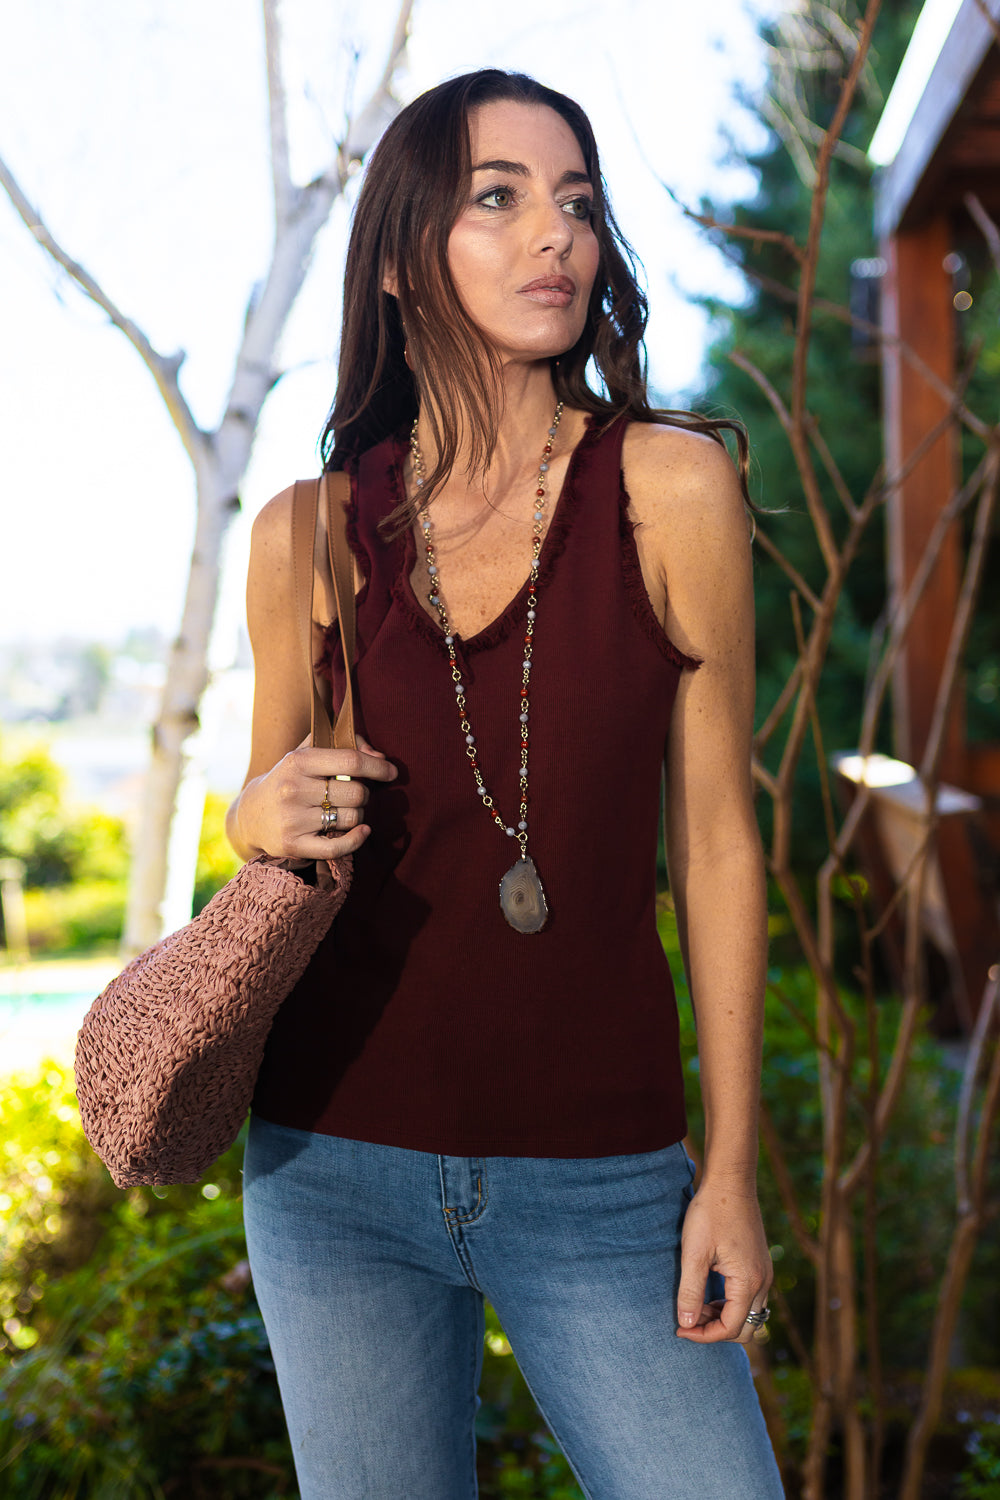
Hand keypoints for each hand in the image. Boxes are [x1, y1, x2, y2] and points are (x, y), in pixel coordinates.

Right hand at [236, 735, 397, 861]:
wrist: (251, 814)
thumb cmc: (289, 779)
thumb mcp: (308, 753)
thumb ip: (345, 745)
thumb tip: (380, 756)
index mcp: (298, 761)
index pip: (351, 761)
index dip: (378, 766)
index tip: (391, 772)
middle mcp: (293, 789)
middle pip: (356, 793)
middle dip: (364, 794)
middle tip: (354, 795)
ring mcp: (292, 819)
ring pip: (351, 818)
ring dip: (357, 816)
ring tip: (344, 811)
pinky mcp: (293, 845)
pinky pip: (338, 847)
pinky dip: (356, 840)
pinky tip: (361, 831)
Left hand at [675, 1176, 771, 1344]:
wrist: (730, 1182)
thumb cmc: (710, 1213)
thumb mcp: (694, 1253)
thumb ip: (690, 1291)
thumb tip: (687, 1324)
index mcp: (748, 1282)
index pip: (730, 1328)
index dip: (704, 1335)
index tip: (680, 1329)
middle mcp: (763, 1282)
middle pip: (745, 1329)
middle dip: (716, 1331)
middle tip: (688, 1319)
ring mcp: (764, 1273)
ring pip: (749, 1315)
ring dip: (723, 1318)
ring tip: (695, 1306)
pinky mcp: (759, 1265)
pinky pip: (750, 1299)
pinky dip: (730, 1304)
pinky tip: (708, 1293)